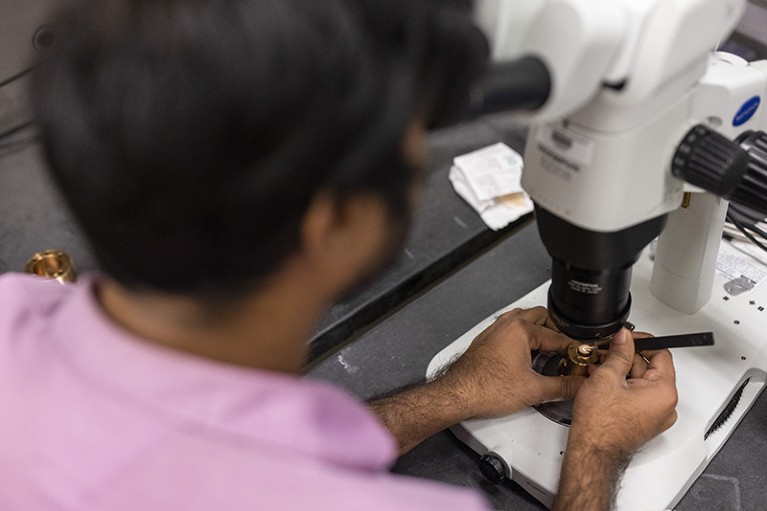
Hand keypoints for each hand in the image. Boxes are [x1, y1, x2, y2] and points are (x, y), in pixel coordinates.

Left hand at [437, 306, 584, 418]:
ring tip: (548, 347)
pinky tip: (525, 352)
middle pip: (540, 318)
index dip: (572, 348)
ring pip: (522, 319)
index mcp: (519, 330)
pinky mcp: (486, 341)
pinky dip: (522, 335)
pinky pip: (509, 328)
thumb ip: (562, 387)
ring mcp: (494, 331)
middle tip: (566, 348)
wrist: (457, 395)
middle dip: (556, 332)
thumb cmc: (485, 388)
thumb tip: (579, 385)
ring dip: (537, 329)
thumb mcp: (533, 390)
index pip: (556, 336)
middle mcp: (505, 325)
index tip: (580, 357)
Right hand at [553, 329, 677, 510]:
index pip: (661, 354)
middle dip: (626, 358)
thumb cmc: (601, 425)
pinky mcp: (644, 422)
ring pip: (641, 382)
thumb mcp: (607, 377)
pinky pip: (637, 397)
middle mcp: (665, 406)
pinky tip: (602, 383)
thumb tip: (624, 337)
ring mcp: (655, 416)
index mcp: (664, 392)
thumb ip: (619, 352)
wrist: (593, 452)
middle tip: (606, 352)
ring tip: (599, 368)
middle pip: (650, 368)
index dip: (641, 342)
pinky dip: (622, 387)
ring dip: (621, 372)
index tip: (627, 338)